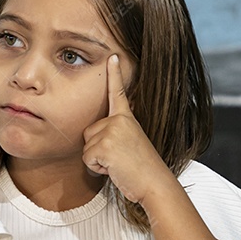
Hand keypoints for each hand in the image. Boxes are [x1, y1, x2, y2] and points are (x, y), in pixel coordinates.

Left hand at [82, 55, 171, 204]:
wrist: (154, 184)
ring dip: (97, 160)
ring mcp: (112, 130)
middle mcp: (119, 120)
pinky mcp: (104, 144)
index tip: (112, 56)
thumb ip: (116, 133)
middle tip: (119, 159)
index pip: (118, 93)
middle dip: (97, 149)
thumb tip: (99, 133)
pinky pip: (87, 158)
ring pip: (86, 146)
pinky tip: (114, 169)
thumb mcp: (131, 143)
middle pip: (88, 132)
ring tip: (118, 164)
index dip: (115, 73)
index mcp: (127, 118)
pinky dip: (97, 168)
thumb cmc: (141, 170)